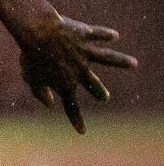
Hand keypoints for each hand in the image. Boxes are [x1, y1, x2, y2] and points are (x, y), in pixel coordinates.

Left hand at [18, 15, 135, 132]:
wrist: (39, 34)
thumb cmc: (31, 57)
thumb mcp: (31, 79)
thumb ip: (40, 93)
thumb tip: (51, 105)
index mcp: (65, 84)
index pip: (71, 106)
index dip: (76, 119)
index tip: (82, 131)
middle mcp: (79, 71)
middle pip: (93, 84)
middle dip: (99, 92)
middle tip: (104, 97)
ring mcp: (84, 53)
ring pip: (107, 58)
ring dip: (122, 62)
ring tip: (133, 64)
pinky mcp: (85, 36)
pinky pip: (98, 35)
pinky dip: (106, 35)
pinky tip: (113, 36)